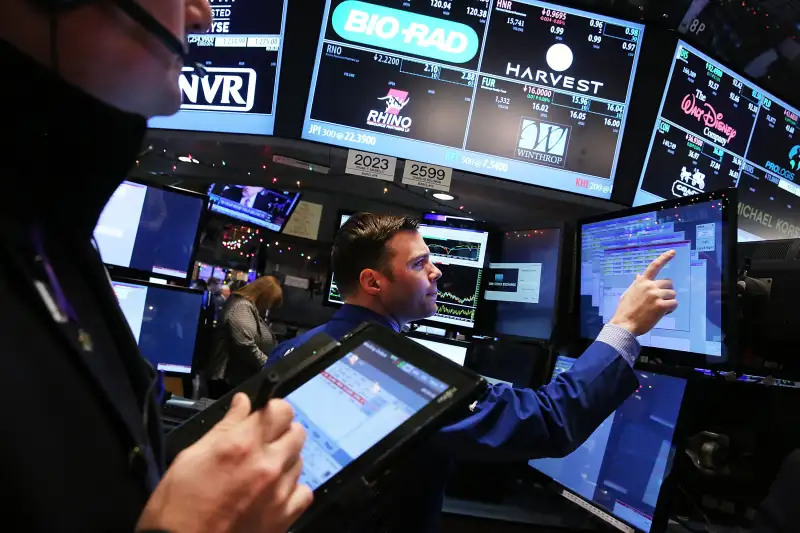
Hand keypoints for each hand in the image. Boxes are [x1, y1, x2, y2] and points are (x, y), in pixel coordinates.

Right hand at [137, 394, 311, 532]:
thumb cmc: (178, 505)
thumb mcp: (192, 456)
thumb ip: (225, 426)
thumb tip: (242, 402)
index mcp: (242, 445)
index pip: (280, 409)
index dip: (272, 409)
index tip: (263, 416)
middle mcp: (267, 465)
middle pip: (297, 432)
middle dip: (282, 432)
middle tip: (263, 442)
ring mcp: (279, 492)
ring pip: (299, 460)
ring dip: (284, 460)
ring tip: (262, 471)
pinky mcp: (284, 516)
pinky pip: (303, 492)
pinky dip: (292, 489)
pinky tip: (274, 491)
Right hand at [610, 250, 678, 335]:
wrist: (625, 324)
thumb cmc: (625, 310)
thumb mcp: (628, 293)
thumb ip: (637, 284)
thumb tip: (639, 275)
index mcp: (641, 282)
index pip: (654, 266)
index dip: (664, 258)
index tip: (673, 252)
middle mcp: (650, 286)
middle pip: (669, 283)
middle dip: (666, 291)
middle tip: (660, 300)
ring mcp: (656, 295)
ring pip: (672, 294)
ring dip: (669, 301)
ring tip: (659, 309)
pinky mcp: (661, 306)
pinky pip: (674, 304)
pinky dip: (671, 309)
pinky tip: (663, 313)